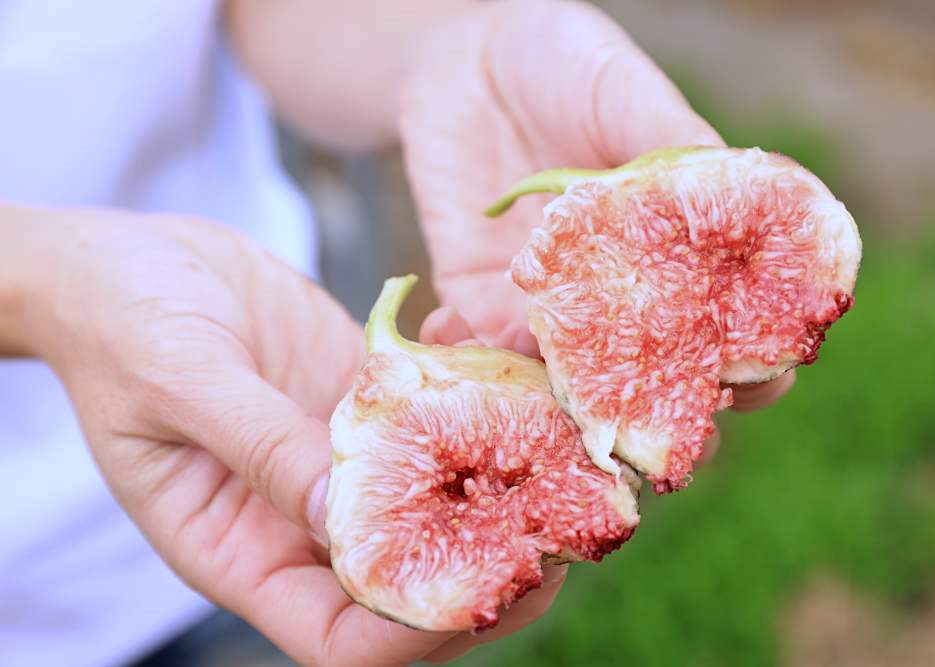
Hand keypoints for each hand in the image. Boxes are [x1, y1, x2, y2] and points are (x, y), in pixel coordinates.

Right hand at [13, 208, 562, 664]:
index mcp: (243, 552)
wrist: (130, 263)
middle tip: (561, 527)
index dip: (415, 633)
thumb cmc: (123, 327)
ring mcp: (339, 465)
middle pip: (410, 585)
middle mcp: (301, 524)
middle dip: (490, 569)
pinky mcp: (360, 407)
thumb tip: (347, 516)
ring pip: (434, 504)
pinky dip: (468, 401)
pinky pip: (429, 422)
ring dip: (498, 483)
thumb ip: (264, 450)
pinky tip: (486, 353)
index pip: (342, 638)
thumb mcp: (182, 382)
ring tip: (555, 446)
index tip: (492, 586)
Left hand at [399, 0, 792, 454]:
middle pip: (654, 377)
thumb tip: (735, 190)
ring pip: (565, 384)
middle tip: (653, 433)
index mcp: (673, 246)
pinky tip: (447, 336)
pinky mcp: (479, 302)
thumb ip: (666, 143)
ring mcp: (549, 306)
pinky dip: (466, 360)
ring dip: (554, 403)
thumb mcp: (619, 90)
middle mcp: (618, 290)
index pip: (726, 319)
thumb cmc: (558, 60)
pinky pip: (479, 354)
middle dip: (657, 413)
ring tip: (545, 405)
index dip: (749, 356)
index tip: (757, 379)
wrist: (459, 56)